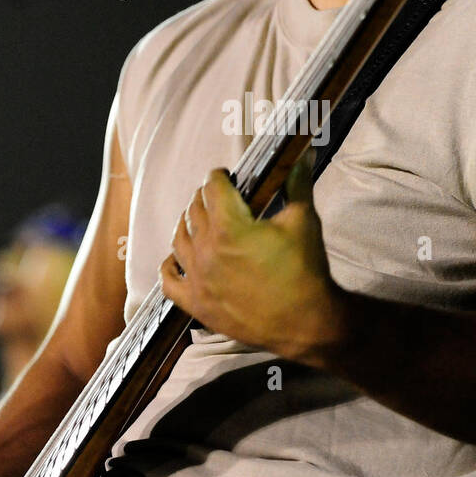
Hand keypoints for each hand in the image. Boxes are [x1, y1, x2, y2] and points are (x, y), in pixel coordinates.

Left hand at [160, 152, 345, 362]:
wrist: (306, 322)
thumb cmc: (306, 270)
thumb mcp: (303, 220)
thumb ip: (297, 183)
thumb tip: (304, 154)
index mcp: (229, 227)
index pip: (212, 188)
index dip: (218, 177)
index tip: (224, 176)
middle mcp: (206, 250)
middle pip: (194, 211)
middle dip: (205, 198)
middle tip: (217, 197)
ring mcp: (198, 279)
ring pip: (178, 240)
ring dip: (188, 225)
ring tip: (199, 221)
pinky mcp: (196, 304)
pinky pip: (168, 280)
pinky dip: (169, 264)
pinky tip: (176, 258)